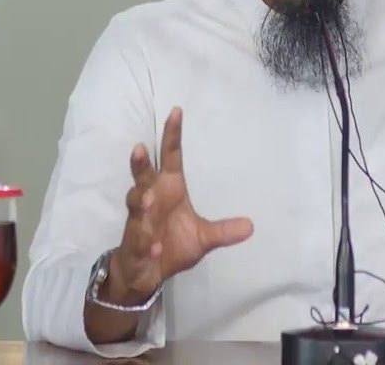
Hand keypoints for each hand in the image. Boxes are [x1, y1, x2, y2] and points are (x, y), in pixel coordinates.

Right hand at [108, 107, 253, 301]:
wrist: (146, 272)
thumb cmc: (170, 245)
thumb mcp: (203, 238)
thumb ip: (223, 231)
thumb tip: (251, 226)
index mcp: (169, 190)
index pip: (171, 158)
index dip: (172, 136)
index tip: (176, 111)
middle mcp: (151, 200)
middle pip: (144, 176)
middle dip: (140, 164)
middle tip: (140, 147)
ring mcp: (139, 221)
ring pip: (135, 205)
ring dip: (139, 201)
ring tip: (146, 199)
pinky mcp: (133, 243)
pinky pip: (138, 240)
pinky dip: (146, 241)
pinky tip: (154, 245)